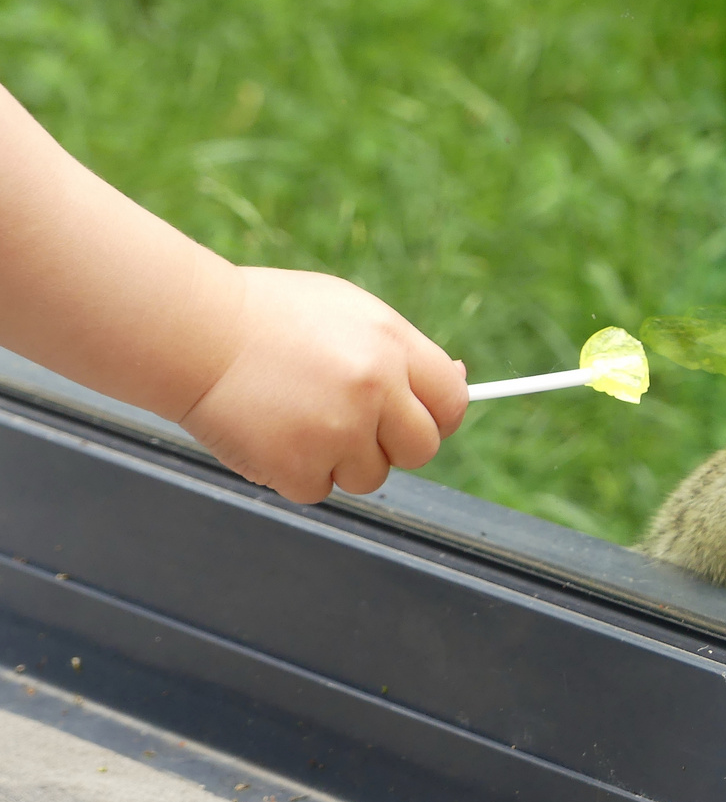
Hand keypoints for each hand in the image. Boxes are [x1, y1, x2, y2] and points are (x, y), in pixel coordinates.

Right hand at [180, 267, 467, 502]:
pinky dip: (296, 473)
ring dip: (341, 460)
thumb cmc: (270, 317)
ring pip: (370, 477)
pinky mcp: (297, 467)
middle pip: (421, 450)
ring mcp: (337, 431)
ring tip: (300, 419)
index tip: (417, 420)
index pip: (451, 403)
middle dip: (393, 445)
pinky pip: (319, 490)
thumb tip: (456, 380)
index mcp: (392, 345)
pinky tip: (272, 434)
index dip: (437, 417)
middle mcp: (374, 388)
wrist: (192, 331)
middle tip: (353, 425)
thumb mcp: (349, 311)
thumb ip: (402, 351)